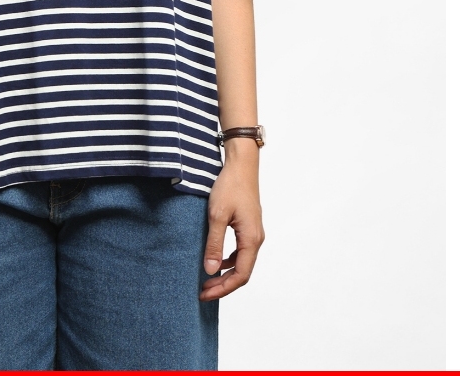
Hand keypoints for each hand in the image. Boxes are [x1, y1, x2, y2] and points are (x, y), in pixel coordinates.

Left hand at [199, 151, 264, 300]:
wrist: (241, 165)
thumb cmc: (230, 187)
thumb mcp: (217, 215)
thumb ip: (214, 244)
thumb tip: (211, 270)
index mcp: (251, 239)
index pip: (240, 275)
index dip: (223, 289)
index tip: (204, 294)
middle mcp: (256, 239)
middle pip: (242, 272)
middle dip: (223, 285)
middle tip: (203, 291)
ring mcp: (254, 233)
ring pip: (242, 263)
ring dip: (225, 274)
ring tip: (207, 279)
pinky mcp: (248, 227)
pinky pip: (241, 252)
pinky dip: (228, 261)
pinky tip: (215, 260)